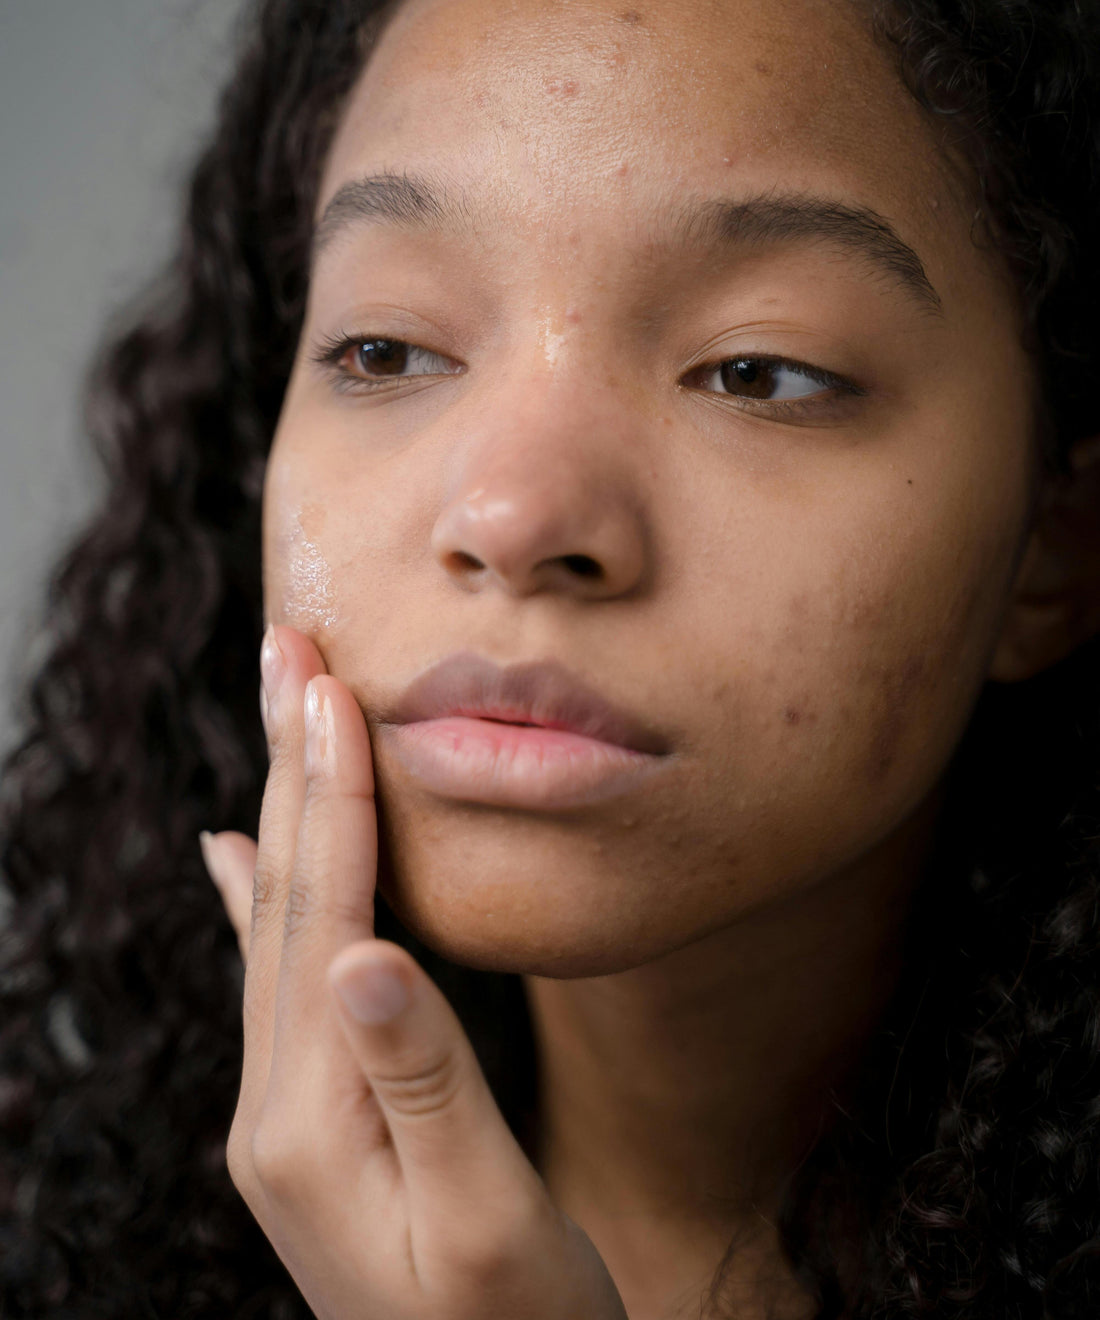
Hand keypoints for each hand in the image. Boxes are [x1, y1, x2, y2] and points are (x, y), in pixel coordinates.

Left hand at [200, 625, 627, 1319]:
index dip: (335, 798)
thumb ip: (426, 1085)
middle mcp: (278, 1106)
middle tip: (288, 652)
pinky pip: (278, 980)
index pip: (326, 918)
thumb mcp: (489, 1224)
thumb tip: (368, 952)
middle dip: (291, 770)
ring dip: (284, 812)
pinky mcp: (312, 1118)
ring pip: (280, 927)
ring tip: (285, 716)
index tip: (335, 687)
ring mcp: (286, 1113)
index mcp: (316, 1119)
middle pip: (283, 902)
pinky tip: (237, 854)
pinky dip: (260, 902)